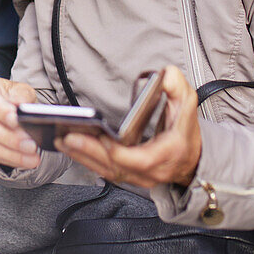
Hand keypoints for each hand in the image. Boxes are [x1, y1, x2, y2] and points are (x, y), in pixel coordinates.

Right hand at [0, 75, 40, 168]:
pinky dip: (7, 159)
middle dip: (10, 138)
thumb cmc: (10, 96)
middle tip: (30, 145)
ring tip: (30, 157)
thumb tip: (24, 107)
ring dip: (10, 153)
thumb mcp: (20, 89)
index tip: (16, 121)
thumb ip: (23, 96)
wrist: (1, 105)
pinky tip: (22, 160)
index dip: (2, 112)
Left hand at [56, 65, 200, 187]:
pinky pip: (105, 172)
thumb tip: (165, 76)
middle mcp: (153, 170)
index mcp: (168, 152)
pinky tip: (71, 148)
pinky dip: (87, 160)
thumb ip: (177, 86)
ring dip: (83, 157)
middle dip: (91, 153)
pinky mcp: (128, 177)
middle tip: (69, 137)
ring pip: (108, 171)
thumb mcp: (187, 102)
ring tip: (62, 141)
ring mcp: (139, 177)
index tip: (105, 139)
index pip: (142, 159)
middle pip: (117, 167)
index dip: (122, 153)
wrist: (191, 158)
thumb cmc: (185, 129)